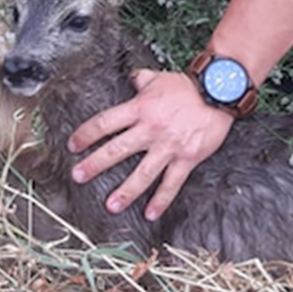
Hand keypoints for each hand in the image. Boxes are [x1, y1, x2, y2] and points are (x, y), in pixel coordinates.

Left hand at [67, 69, 233, 220]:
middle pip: (117, 150)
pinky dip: (161, 200)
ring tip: (111, 205)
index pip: (105, 123)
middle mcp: (150, 129)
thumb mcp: (158, 78)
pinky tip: (151, 213)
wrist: (218, 92)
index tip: (73, 145)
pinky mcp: (186, 158)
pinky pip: (171, 183)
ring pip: (142, 173)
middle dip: (95, 164)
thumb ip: (140, 80)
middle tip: (79, 176)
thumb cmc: (188, 86)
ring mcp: (168, 146)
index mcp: (140, 109)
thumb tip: (131, 78)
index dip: (86, 134)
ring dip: (125, 191)